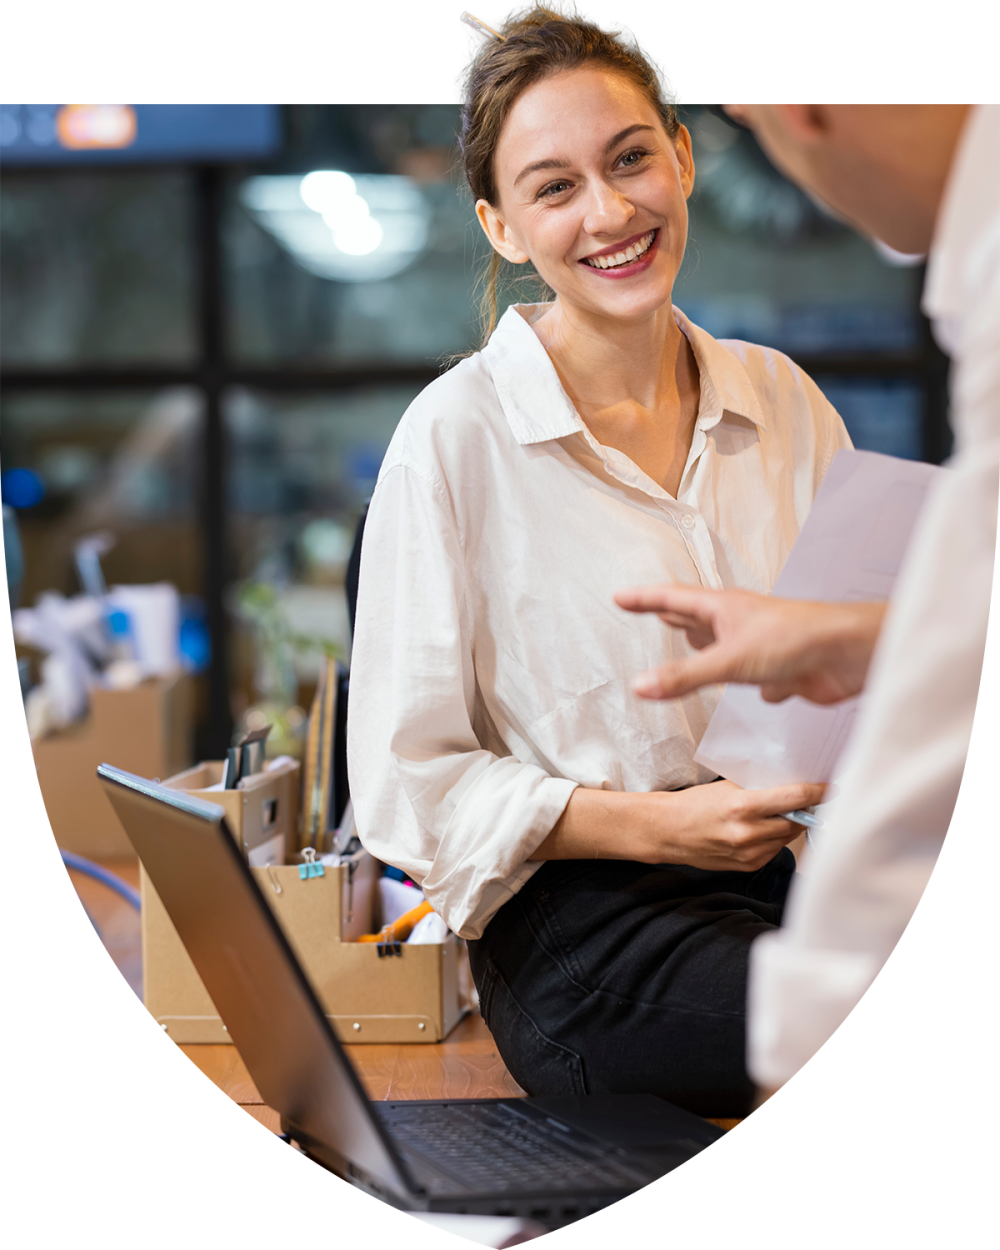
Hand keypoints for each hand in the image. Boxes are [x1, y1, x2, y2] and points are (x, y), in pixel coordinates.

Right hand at [614, 585, 884, 704]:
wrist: (849, 654)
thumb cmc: (795, 640)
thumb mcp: (729, 661)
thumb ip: (684, 677)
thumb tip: (639, 687)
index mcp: (722, 610)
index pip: (672, 600)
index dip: (644, 599)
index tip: (620, 597)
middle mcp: (740, 624)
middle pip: (698, 617)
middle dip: (674, 616)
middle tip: (653, 611)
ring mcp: (761, 646)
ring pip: (726, 648)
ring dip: (709, 651)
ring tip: (692, 645)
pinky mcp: (782, 670)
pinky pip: (760, 678)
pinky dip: (755, 686)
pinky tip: (761, 693)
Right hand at [635, 779, 827, 871]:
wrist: (669, 832)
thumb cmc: (695, 804)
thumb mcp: (728, 787)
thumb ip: (760, 789)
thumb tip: (792, 786)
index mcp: (743, 807)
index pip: (794, 800)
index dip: (818, 793)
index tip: (831, 787)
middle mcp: (748, 833)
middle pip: (796, 821)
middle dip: (803, 810)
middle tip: (804, 799)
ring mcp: (749, 853)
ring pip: (787, 837)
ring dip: (788, 825)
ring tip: (773, 814)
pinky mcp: (748, 866)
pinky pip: (774, 850)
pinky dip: (773, 839)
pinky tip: (758, 830)